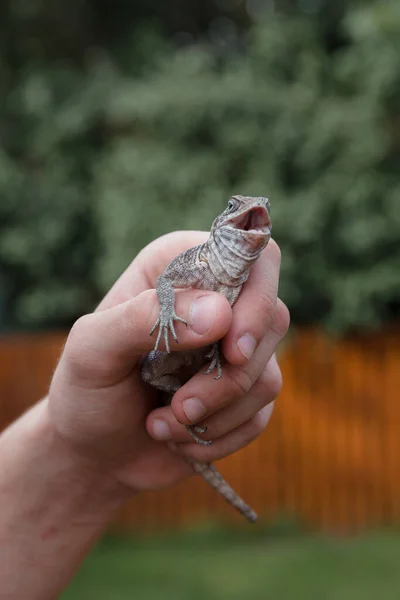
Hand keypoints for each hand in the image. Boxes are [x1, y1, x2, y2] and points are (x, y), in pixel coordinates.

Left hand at [47, 231, 288, 493]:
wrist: (94, 452)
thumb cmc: (87, 391)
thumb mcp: (93, 350)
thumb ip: (143, 319)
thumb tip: (219, 313)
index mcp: (179, 269)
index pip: (250, 259)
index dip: (256, 299)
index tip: (232, 350)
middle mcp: (215, 302)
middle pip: (272, 320)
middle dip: (229, 378)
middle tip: (182, 407)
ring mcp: (232, 349)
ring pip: (267, 376)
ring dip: (216, 415)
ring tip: (162, 426)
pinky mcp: (242, 394)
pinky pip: (260, 414)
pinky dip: (220, 438)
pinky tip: (179, 441)